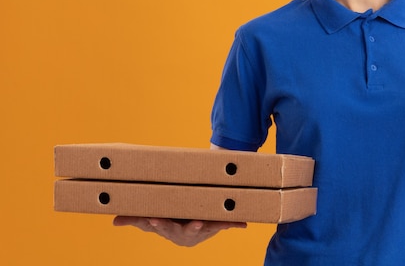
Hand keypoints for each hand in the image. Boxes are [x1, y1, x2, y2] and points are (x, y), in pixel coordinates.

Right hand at [113, 216, 246, 246]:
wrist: (193, 224)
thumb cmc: (171, 219)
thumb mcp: (152, 220)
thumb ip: (134, 219)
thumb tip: (113, 220)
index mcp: (170, 229)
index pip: (162, 227)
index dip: (158, 224)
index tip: (153, 219)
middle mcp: (186, 232)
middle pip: (186, 230)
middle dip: (188, 227)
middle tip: (192, 223)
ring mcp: (202, 229)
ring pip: (205, 227)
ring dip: (210, 226)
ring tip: (210, 222)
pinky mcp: (215, 225)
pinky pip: (225, 224)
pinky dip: (233, 224)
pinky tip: (243, 224)